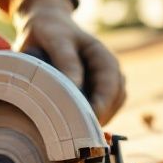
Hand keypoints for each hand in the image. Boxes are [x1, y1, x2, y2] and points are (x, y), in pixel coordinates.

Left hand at [14, 0, 125, 123]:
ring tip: (75, 132)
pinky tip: (75, 126)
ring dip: (97, 120)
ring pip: (111, 108)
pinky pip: (102, 111)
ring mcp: (106, 83)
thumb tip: (76, 87)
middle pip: (114, 100)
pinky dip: (92, 119)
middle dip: (98, 117)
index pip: (109, 86)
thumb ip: (66, 61)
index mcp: (103, 57)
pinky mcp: (98, 93)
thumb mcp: (56, 40)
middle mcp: (110, 71)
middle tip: (76, 135)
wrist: (48, 26)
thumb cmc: (51, 32)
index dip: (99, 106)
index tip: (82, 122)